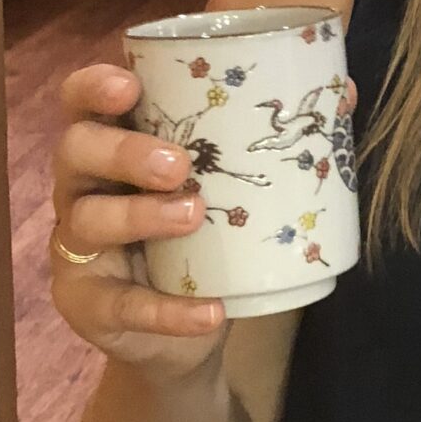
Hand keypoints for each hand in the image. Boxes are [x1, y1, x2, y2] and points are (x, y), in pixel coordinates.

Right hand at [48, 63, 357, 380]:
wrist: (184, 335)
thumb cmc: (204, 238)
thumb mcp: (231, 187)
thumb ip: (273, 140)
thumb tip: (344, 94)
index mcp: (113, 146)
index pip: (81, 104)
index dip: (94, 87)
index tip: (129, 86)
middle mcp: (84, 189)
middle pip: (77, 152)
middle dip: (124, 151)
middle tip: (178, 165)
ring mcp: (78, 250)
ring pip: (88, 220)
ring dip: (140, 215)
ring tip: (194, 215)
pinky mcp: (88, 306)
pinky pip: (121, 305)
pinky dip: (168, 310)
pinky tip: (210, 311)